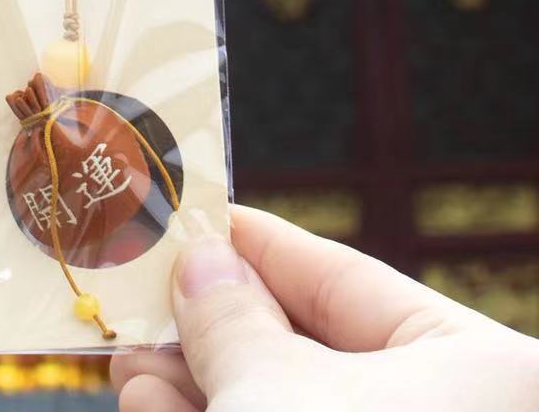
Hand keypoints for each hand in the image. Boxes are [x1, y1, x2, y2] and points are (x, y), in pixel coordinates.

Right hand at [110, 204, 538, 410]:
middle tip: (135, 301)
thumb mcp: (274, 392)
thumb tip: (201, 261)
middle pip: (309, 347)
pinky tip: (151, 408)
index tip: (182, 219)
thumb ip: (231, 317)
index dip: (252, 243)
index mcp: (484, 373)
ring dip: (199, 385)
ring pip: (288, 406)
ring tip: (128, 366)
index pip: (344, 277)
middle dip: (209, 327)